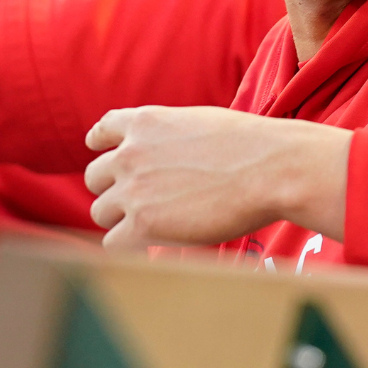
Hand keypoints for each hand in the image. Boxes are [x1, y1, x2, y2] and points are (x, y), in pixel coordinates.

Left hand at [84, 106, 349, 248]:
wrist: (272, 168)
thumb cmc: (252, 147)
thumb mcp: (200, 123)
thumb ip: (171, 138)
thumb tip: (168, 159)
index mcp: (145, 122)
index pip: (101, 132)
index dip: (102, 147)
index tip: (106, 156)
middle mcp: (130, 153)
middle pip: (95, 178)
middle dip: (115, 189)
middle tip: (143, 203)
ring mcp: (133, 189)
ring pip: (100, 211)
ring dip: (121, 220)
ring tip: (153, 227)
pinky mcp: (143, 223)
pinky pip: (113, 242)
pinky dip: (129, 246)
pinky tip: (152, 245)